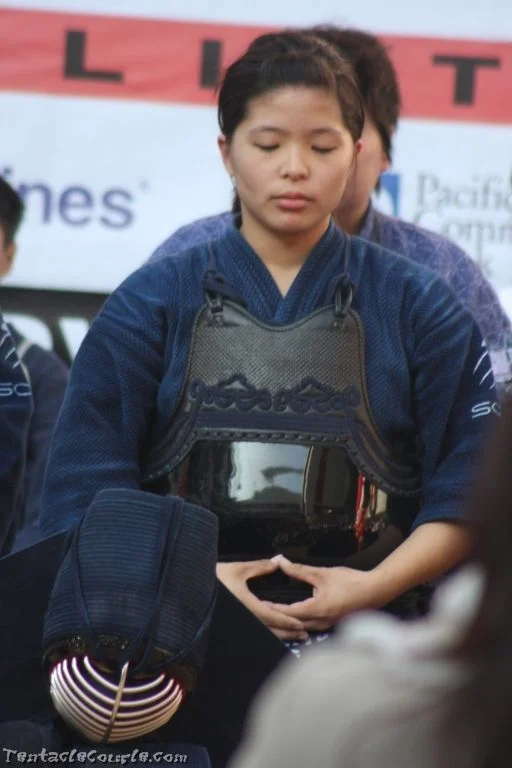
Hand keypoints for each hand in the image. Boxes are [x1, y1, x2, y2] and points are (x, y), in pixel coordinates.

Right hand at [216, 560, 308, 641]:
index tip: (300, 624)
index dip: (287, 621)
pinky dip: (269, 633)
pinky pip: (255, 630)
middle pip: (270, 630)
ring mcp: (239, 621)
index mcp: (245, 604)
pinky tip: (276, 633)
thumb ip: (259, 567)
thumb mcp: (238, 569)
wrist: (194, 588)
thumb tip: (276, 563)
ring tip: (294, 636)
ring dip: (281, 635)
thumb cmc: (214, 577)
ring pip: (263, 633)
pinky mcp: (236, 622)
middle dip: (288, 633)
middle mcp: (243, 616)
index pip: (271, 616)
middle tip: (304, 635)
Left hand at [266, 556, 380, 630]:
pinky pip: (311, 626)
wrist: (375, 591)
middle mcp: (321, 622)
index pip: (289, 612)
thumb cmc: (351, 581)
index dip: (273, 609)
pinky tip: (294, 616)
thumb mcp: (322, 573)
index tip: (260, 605)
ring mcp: (327, 625)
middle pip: (293, 623)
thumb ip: (300, 570)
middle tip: (262, 610)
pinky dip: (299, 622)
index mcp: (318, 610)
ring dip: (288, 621)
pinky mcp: (331, 624)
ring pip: (302, 627)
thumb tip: (281, 562)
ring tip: (274, 614)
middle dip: (278, 617)